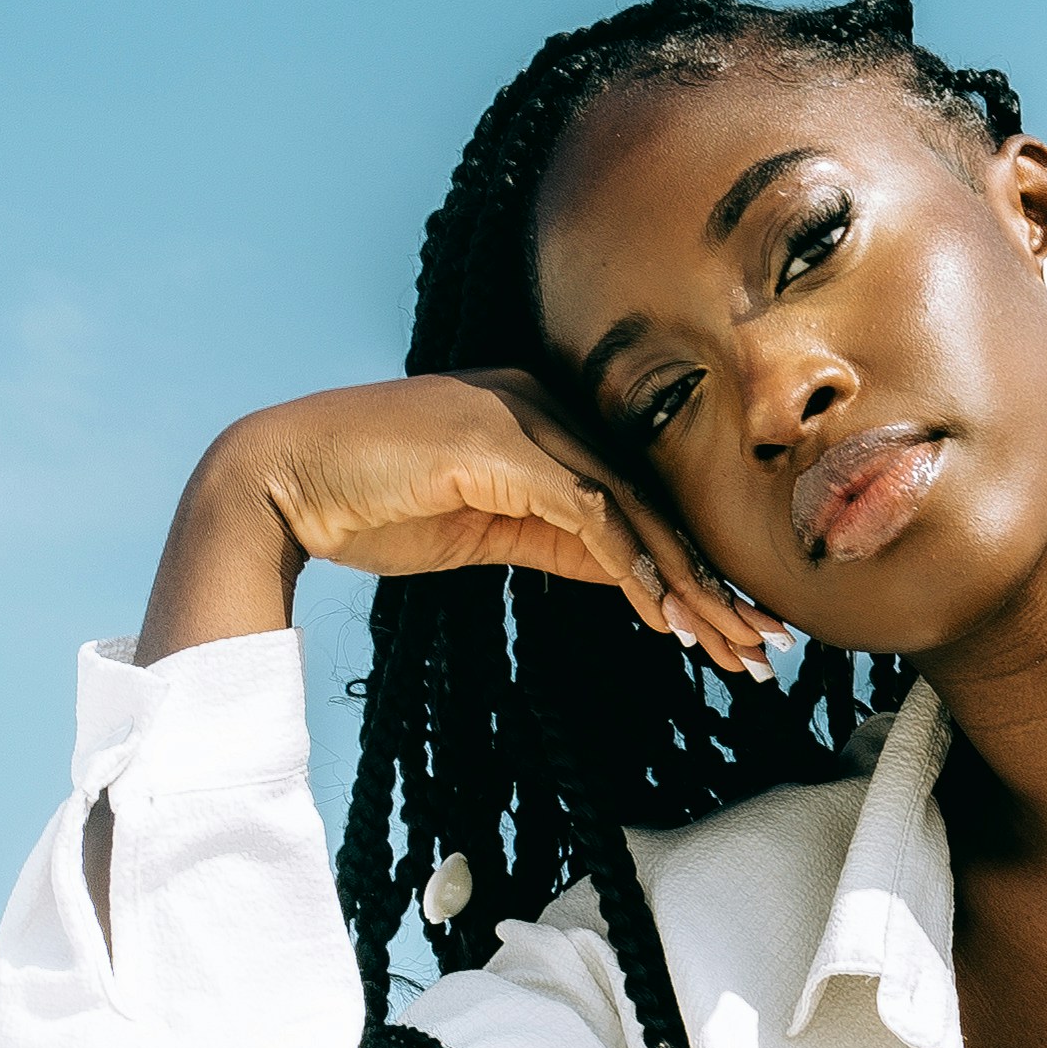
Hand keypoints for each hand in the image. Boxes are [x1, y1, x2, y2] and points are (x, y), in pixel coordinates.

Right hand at [144, 377, 781, 680]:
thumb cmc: (370, 504)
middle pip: (652, 498)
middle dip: (713, 580)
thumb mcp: (486, 532)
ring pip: (634, 507)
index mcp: (542, 415)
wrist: (280, 480)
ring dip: (687, 583)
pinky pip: (588, 511)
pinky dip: (631, 564)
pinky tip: (664, 614)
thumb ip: (558, 541)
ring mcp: (524, 415)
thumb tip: (631, 576)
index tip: (737, 624)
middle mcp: (544, 402)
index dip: (693, 560)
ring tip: (731, 646)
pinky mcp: (501, 445)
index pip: (637, 493)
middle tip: (767, 645)